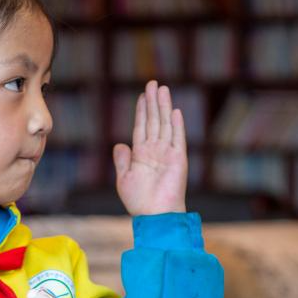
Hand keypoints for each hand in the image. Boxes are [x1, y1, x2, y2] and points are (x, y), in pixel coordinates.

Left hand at [113, 80, 187, 215]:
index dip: (142, 111)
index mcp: (142, 154)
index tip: (142, 95)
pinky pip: (177, 138)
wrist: (154, 214)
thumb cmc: (139, 201)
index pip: (142, 127)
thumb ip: (121, 160)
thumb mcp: (124, 178)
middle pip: (154, 120)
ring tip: (162, 89)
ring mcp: (167, 153)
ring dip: (164, 107)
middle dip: (153, 102)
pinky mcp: (178, 159)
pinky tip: (175, 110)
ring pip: (165, 124)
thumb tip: (119, 144)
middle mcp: (155, 150)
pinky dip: (176, 124)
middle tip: (152, 83)